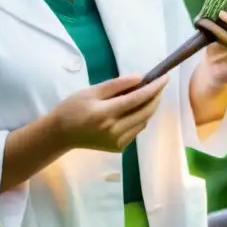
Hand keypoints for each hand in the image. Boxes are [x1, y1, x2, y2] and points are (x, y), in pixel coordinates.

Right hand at [50, 73, 168, 152]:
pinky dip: (140, 118)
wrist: (61, 134)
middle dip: (156, 97)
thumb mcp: (91, 91)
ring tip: (148, 94)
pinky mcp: (119, 148)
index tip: (164, 77)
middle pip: (145, 112)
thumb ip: (116, 85)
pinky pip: (136, 130)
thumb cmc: (73, 108)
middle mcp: (114, 130)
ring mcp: (118, 142)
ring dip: (149, 108)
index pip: (137, 99)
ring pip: (143, 122)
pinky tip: (134, 110)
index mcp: (105, 114)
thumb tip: (140, 78)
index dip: (153, 88)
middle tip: (160, 84)